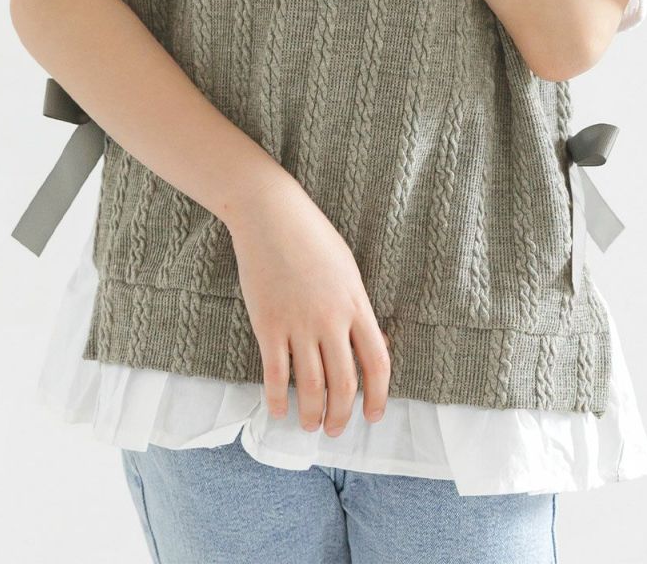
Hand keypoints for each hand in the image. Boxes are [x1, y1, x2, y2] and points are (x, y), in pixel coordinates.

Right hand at [227, 173, 391, 434]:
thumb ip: (357, 308)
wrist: (271, 216)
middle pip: (344, 383)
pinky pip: (275, 373)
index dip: (378, 396)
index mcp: (356, 304)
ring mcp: (299, 323)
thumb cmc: (312, 237)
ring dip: (312, 414)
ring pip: (311, 386)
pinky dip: (277, 399)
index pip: (377, 362)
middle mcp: (331, 319)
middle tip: (335, 430)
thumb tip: (369, 345)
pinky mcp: (268, 324)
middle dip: (341, 415)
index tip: (373, 415)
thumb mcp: (347, 270)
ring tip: (309, 426)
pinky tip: (278, 411)